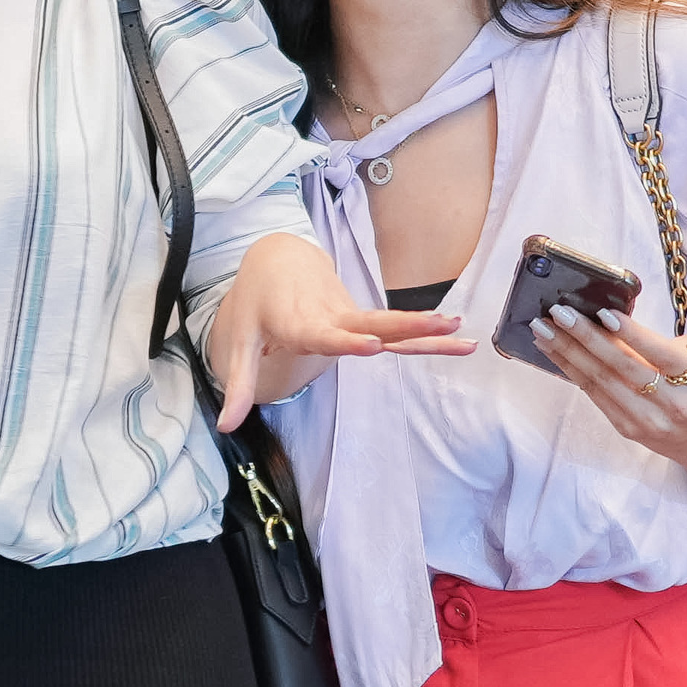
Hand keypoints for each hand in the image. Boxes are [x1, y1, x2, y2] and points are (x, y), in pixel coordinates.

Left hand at [201, 233, 465, 429]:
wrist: (276, 259)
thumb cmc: (255, 304)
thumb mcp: (240, 342)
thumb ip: (237, 385)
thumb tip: (224, 427)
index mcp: (300, 322)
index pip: (326, 334)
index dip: (347, 340)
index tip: (371, 343)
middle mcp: (331, 316)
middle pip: (374, 323)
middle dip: (407, 325)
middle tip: (442, 324)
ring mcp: (350, 315)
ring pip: (392, 324)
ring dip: (426, 328)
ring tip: (462, 332)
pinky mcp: (360, 317)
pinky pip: (394, 328)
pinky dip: (424, 333)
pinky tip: (458, 338)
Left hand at [544, 308, 686, 514]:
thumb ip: (669, 346)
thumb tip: (616, 327)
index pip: (662, 354)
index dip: (631, 334)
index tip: (603, 312)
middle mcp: (676, 405)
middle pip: (623, 368)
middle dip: (585, 338)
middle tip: (557, 313)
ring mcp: (650, 422)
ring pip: (602, 383)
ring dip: (569, 354)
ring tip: (544, 330)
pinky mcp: (631, 431)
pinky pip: (597, 397)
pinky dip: (574, 372)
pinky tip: (556, 353)